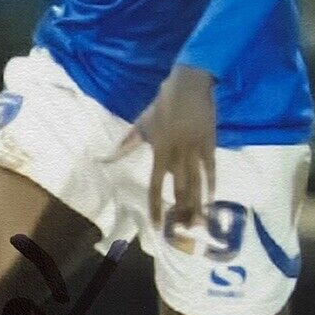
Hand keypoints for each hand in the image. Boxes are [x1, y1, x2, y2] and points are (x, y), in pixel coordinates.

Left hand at [112, 65, 216, 227]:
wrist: (189, 85)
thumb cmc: (163, 105)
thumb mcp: (142, 124)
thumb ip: (125, 145)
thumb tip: (102, 159)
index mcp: (160, 150)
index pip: (156, 184)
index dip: (156, 205)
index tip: (156, 224)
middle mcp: (178, 153)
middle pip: (180, 188)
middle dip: (182, 210)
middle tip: (184, 230)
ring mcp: (196, 149)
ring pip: (197, 182)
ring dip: (198, 203)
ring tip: (199, 222)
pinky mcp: (210, 143)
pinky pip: (211, 167)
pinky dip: (212, 183)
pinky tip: (212, 199)